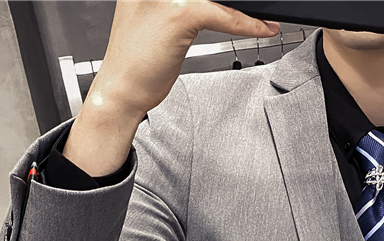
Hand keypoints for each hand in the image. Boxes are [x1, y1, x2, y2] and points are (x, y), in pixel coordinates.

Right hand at [96, 0, 279, 118]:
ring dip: (246, 9)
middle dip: (232, 2)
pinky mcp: (182, 12)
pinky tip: (262, 28)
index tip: (239, 3)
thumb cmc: (136, 61)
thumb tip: (214, 3)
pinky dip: (248, 24)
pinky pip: (224, 15)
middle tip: (256, 8)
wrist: (120, 89)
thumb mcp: (154, 18)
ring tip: (263, 18)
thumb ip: (178, 3)